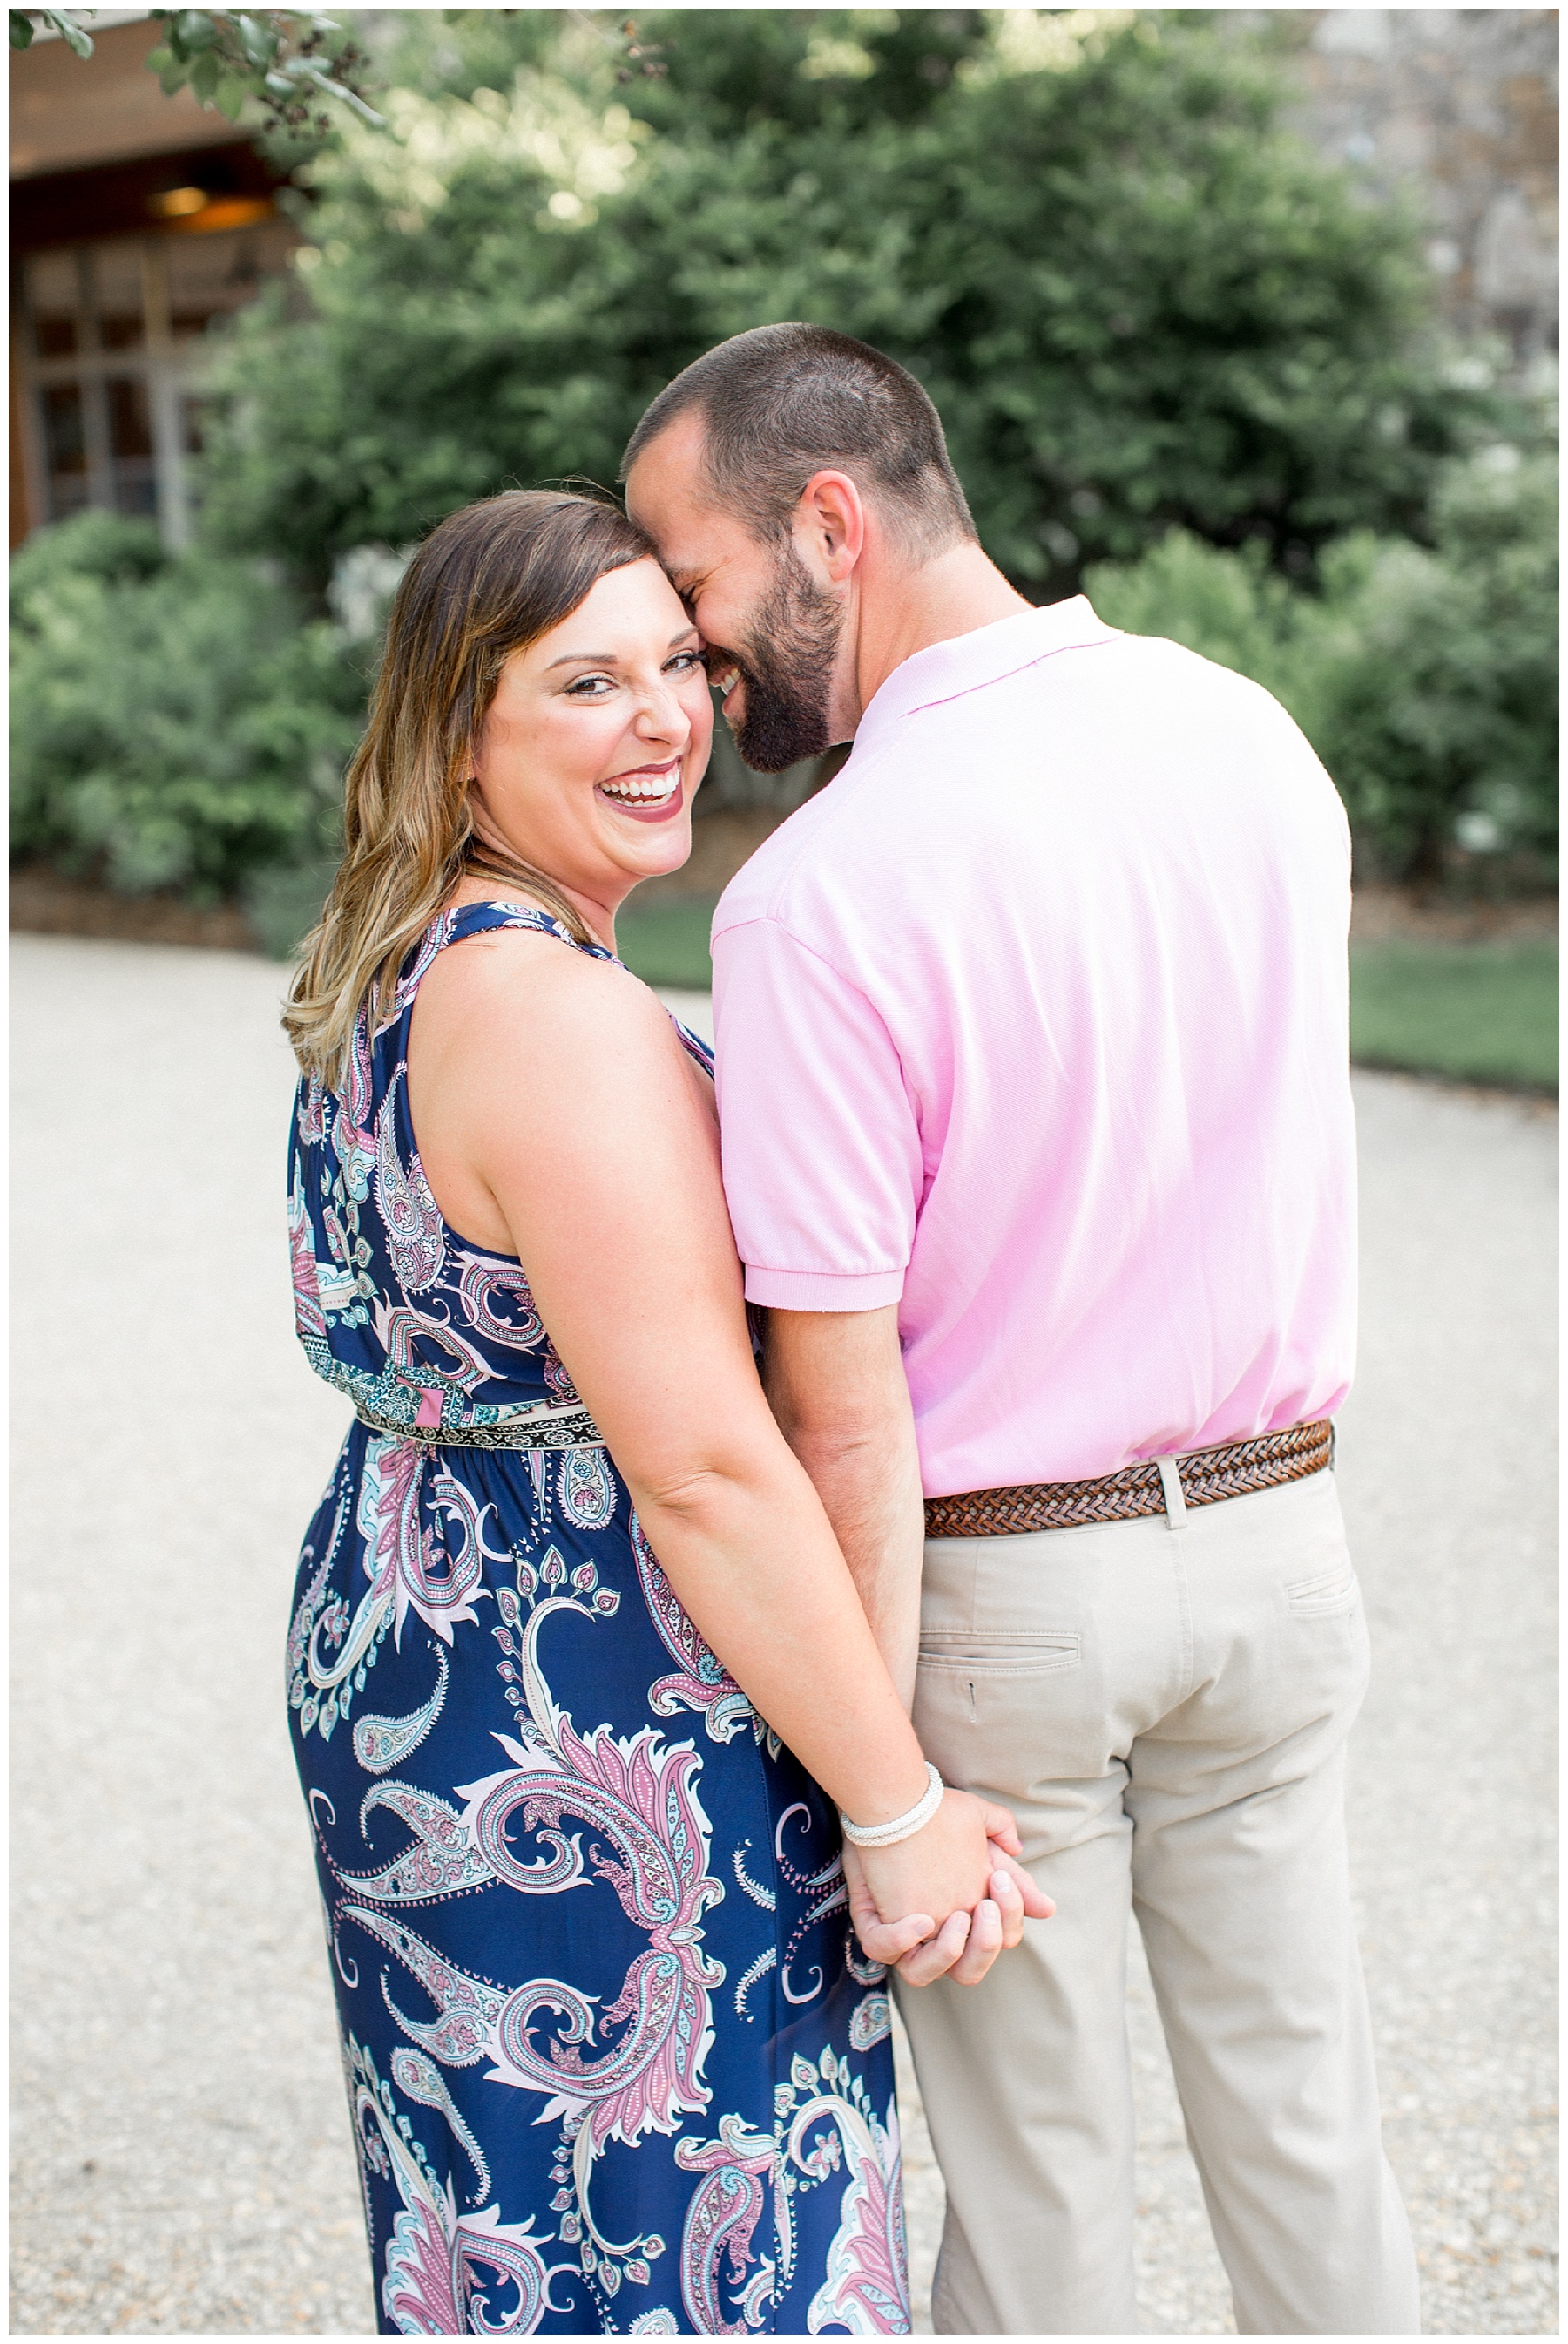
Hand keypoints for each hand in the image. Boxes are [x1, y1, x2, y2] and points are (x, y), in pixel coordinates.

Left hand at [844, 1796, 1053, 1987]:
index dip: (1008, 1919)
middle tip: (984, 1906)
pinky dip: (901, 1940)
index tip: (998, 1880)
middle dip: (984, 1944)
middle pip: (968, 1971)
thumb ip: (1012, 1874)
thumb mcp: (981, 1840)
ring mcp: (904, 1932)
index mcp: (968, 1918)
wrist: (894, 1800)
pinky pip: (883, 1950)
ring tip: (956, 1918)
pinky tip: (919, 1918)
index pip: (1000, 1941)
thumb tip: (1046, 1909)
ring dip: (945, 1953)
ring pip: (921, 1974)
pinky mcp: (874, 1920)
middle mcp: (937, 1932)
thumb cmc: (936, 1818)